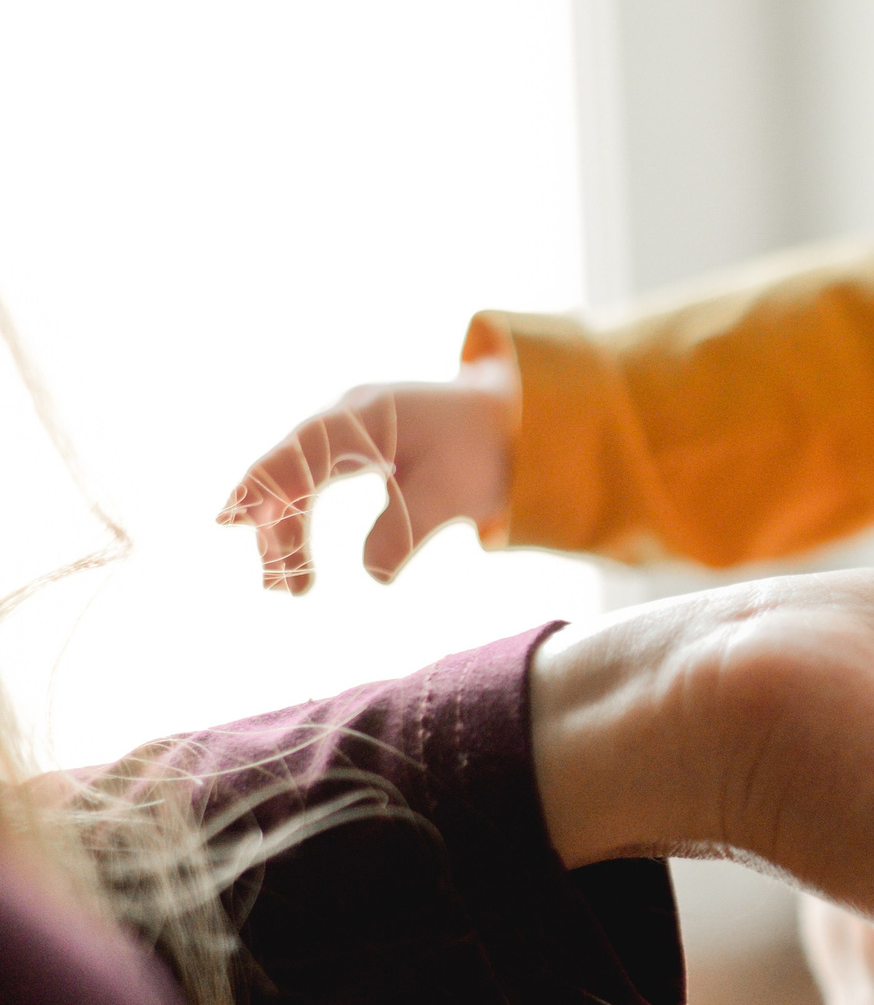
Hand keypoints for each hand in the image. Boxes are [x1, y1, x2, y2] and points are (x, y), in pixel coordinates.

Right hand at [217, 359, 516, 591]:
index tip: (231, 519)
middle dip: (277, 528)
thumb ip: (409, 530)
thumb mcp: (455, 494)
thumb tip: (372, 575)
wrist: (511, 422)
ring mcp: (344, 431)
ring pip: (294, 480)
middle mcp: (346, 417)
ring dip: (285, 532)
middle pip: (289, 470)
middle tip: (284, 588)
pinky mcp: (349, 450)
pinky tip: (290, 557)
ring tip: (292, 589)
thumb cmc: (483, 452)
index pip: (303, 450)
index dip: (265, 483)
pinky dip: (298, 519)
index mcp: (368, 416)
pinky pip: (308, 483)